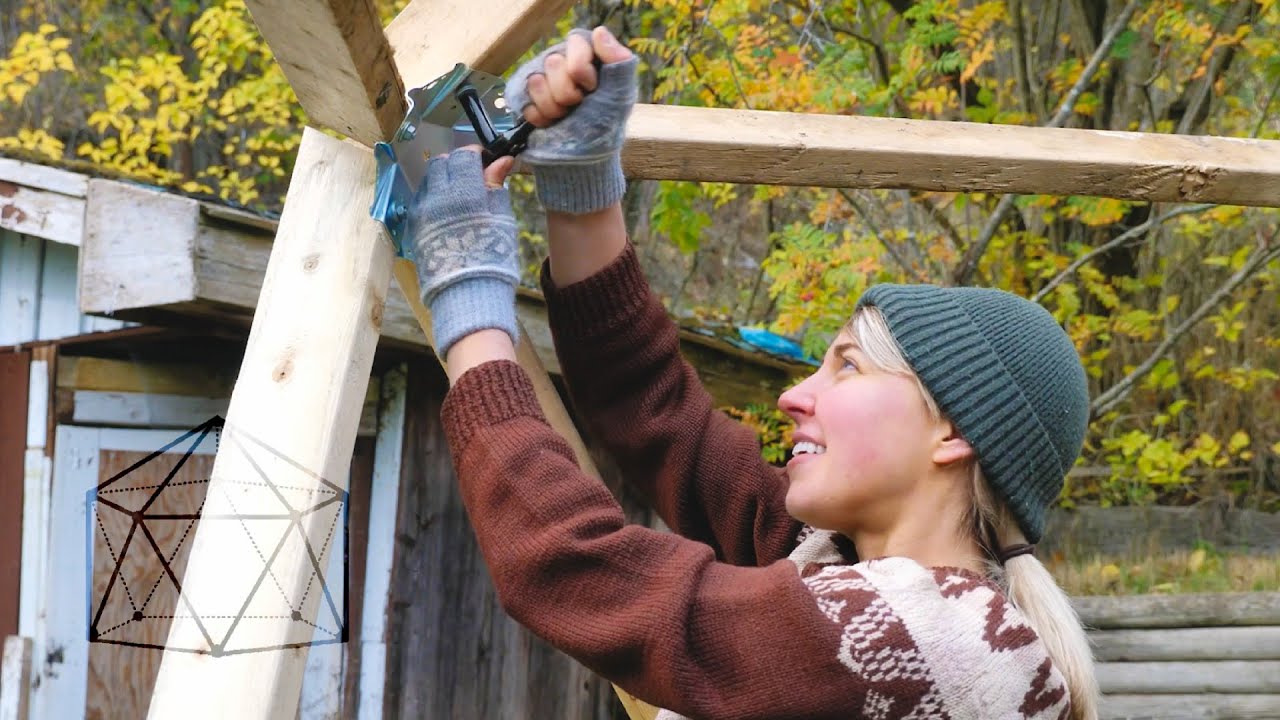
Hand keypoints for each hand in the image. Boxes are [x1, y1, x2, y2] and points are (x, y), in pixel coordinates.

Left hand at [409, 149, 519, 357]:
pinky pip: (420, 201)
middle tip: (473, 178)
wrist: (468, 296)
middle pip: (440, 164)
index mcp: (463, 193)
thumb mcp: (501, 219)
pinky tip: (447, 213)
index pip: (463, 157)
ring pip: (428, 181)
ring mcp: (420, 213)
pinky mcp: (413, 228)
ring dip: (443, 181)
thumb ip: (496, 186)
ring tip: (460, 197)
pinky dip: (433, 199)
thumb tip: (502, 160)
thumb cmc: (492, 258)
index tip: (486, 163)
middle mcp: (436, 198)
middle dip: (456, 166)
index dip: (476, 157)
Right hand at [504, 26, 637, 213]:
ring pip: (536, 80)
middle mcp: (563, 62)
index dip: (581, 69)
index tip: (591, 89)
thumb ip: (618, 61)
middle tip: (578, 107)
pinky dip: (539, 117)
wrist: (580, 161)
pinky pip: (524, 98)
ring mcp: (542, 78)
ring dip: (554, 107)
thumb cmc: (603, 128)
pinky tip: (551, 123)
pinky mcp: (525, 96)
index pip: (576, 44)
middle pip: (554, 62)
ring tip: (565, 116)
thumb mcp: (619, 95)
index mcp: (588, 56)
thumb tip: (600, 32)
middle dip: (568, 93)